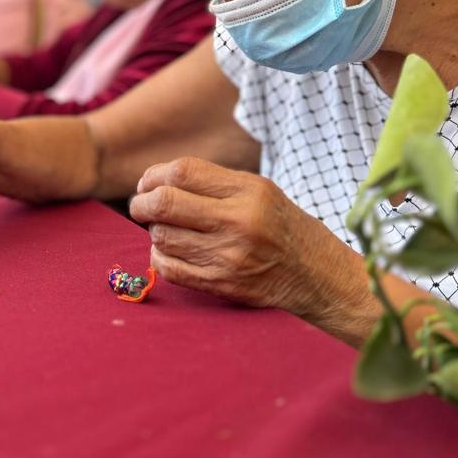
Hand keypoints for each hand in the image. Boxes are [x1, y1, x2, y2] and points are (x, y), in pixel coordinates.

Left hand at [129, 157, 367, 322]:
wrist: (317, 274)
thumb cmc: (281, 226)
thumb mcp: (258, 190)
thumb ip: (211, 182)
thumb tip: (154, 182)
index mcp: (248, 191)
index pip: (183, 172)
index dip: (154, 176)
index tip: (148, 184)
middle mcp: (238, 222)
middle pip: (165, 204)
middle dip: (142, 204)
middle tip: (140, 207)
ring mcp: (229, 256)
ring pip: (163, 237)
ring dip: (154, 231)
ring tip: (165, 230)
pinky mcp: (222, 285)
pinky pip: (169, 269)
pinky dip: (159, 257)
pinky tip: (169, 252)